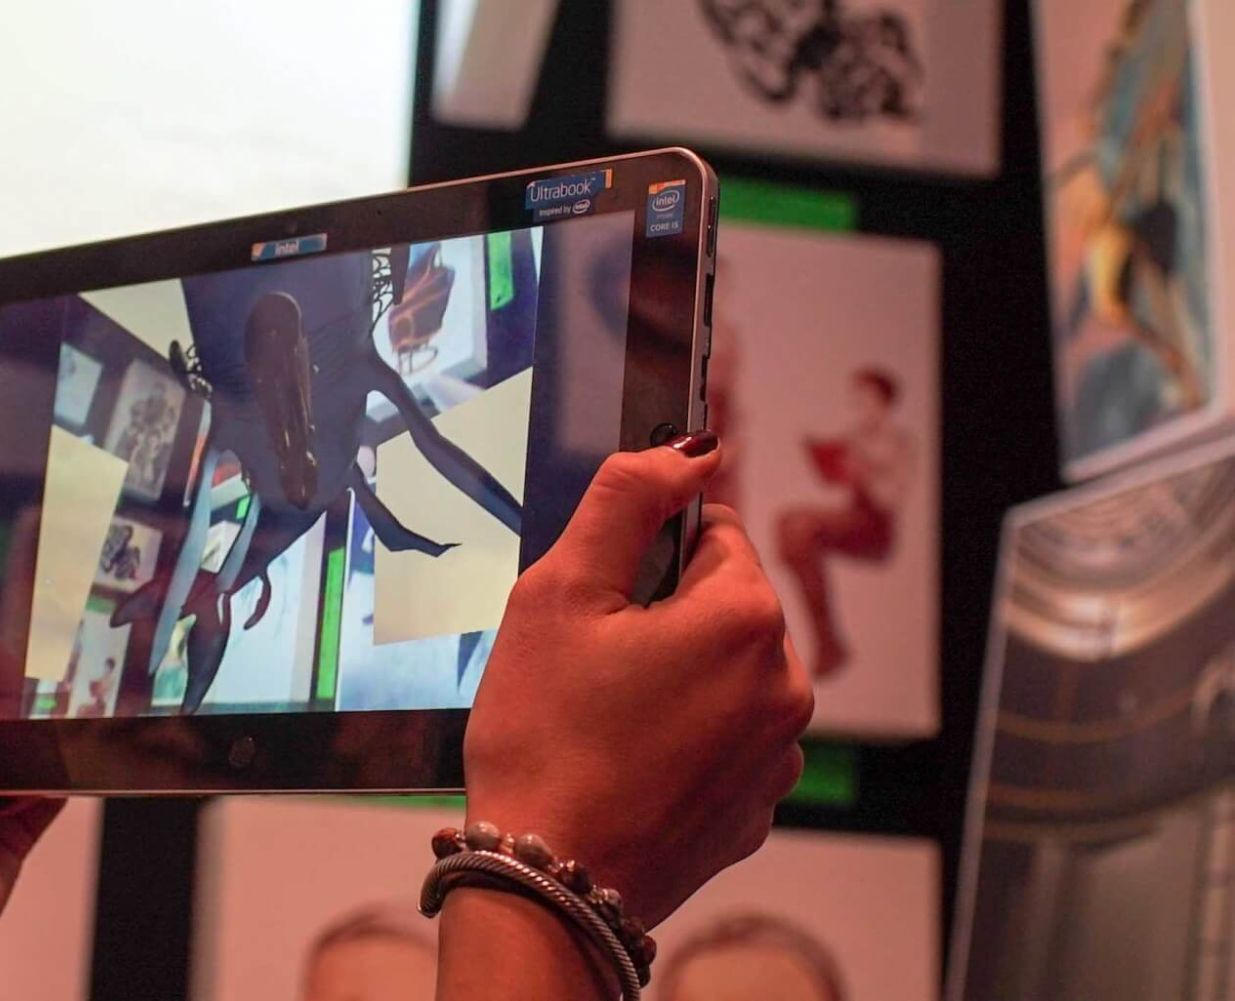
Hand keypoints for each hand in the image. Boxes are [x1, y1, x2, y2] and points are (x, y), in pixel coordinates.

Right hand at [463, 437, 813, 926]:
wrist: (548, 880)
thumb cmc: (543, 737)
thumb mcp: (558, 594)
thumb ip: (625, 501)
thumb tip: (686, 449)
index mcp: (746, 618)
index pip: (715, 533)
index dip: (648, 555)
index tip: (601, 598)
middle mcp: (787, 683)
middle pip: (726, 606)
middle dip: (664, 617)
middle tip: (590, 662)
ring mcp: (779, 755)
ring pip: (727, 674)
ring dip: (678, 677)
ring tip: (604, 719)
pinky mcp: (759, 809)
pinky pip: (727, 741)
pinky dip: (685, 739)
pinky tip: (627, 762)